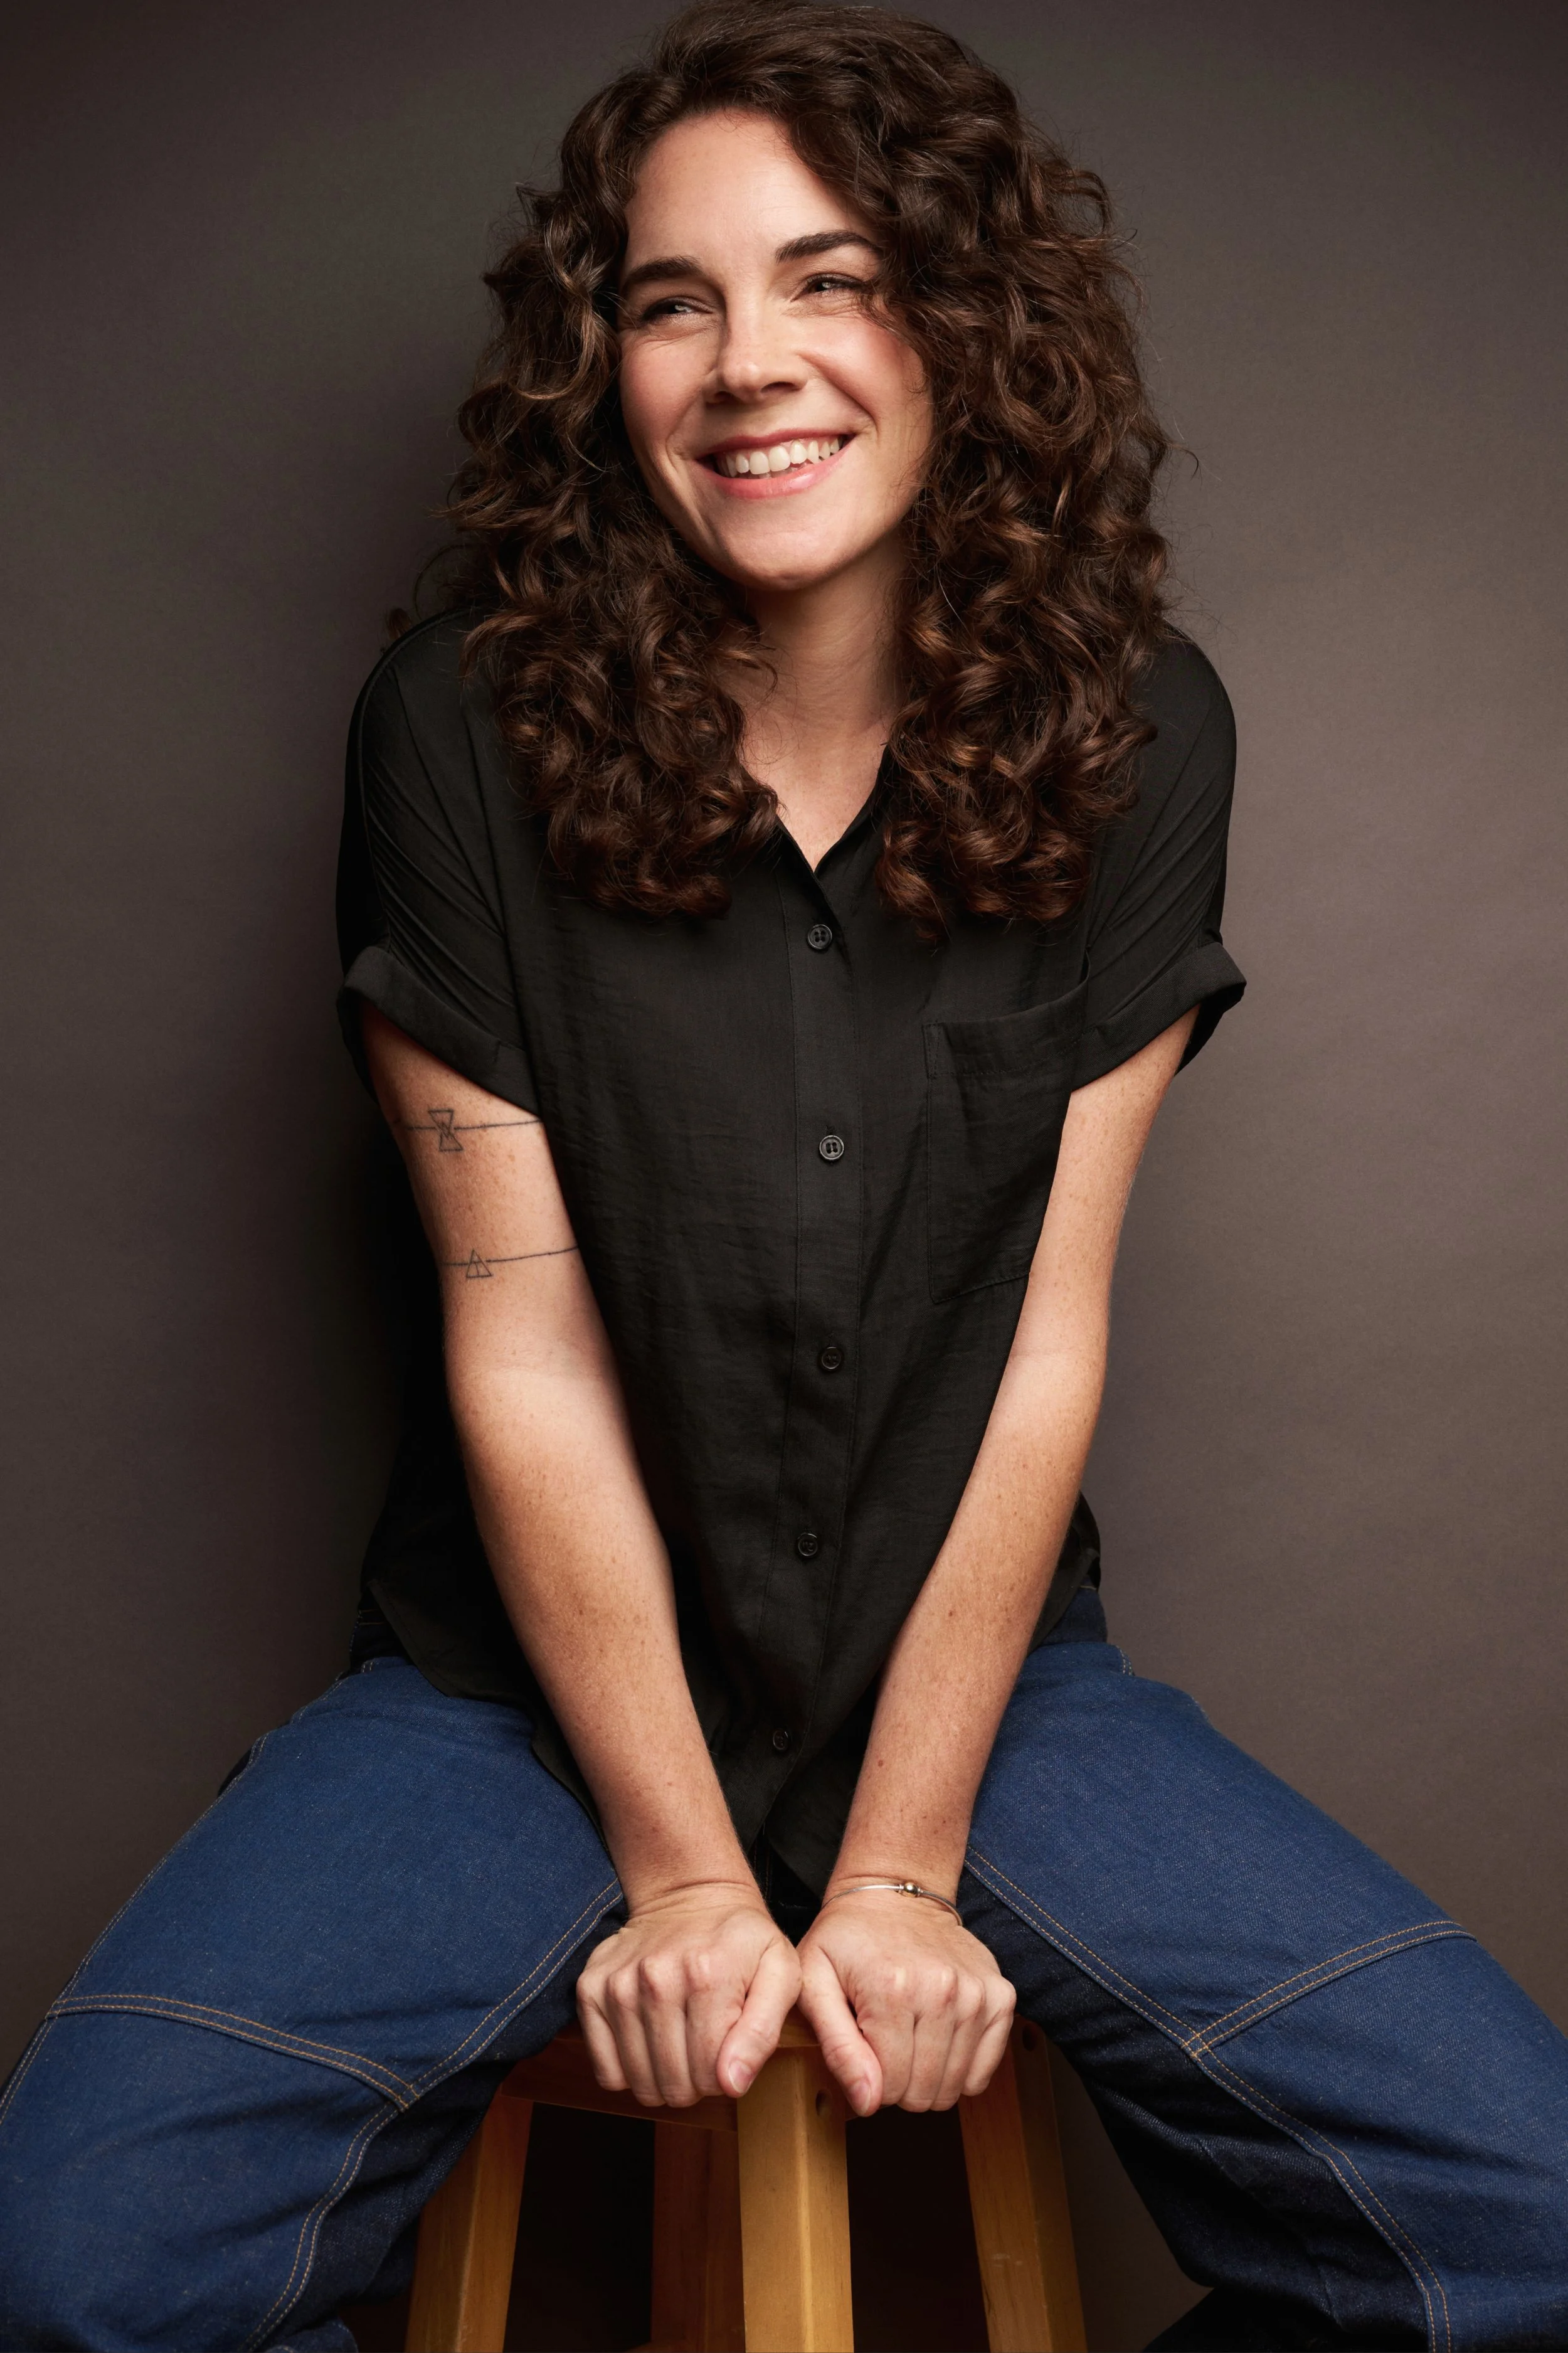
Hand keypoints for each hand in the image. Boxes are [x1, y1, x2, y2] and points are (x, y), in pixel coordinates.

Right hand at [577, 1879, 800, 2105]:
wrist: (691, 1895)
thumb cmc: (742, 1942)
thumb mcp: (780, 1974)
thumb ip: (763, 2032)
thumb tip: (732, 2083)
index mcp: (708, 1975)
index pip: (711, 2076)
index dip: (725, 2076)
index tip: (729, 2049)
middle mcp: (655, 1978)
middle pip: (674, 2084)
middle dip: (695, 2081)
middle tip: (704, 2047)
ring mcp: (617, 1983)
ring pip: (639, 2083)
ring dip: (662, 2077)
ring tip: (679, 2042)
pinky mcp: (590, 1989)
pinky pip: (606, 2070)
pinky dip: (628, 2069)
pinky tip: (648, 2040)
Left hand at [796, 1887, 1014, 2115]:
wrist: (895, 1893)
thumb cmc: (848, 1940)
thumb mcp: (815, 1984)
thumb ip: (838, 2047)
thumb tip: (868, 2101)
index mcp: (892, 1990)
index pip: (891, 2087)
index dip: (872, 2084)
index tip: (865, 2053)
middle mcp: (942, 1990)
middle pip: (925, 2090)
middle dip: (901, 2084)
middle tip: (886, 2048)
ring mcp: (977, 1992)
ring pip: (957, 2086)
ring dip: (931, 2077)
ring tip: (911, 2040)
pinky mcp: (1001, 1994)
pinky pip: (986, 2069)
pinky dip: (963, 2068)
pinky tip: (940, 2041)